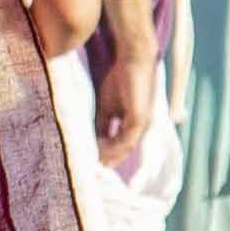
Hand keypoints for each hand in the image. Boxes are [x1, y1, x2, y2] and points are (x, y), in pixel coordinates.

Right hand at [93, 50, 155, 165]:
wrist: (134, 58)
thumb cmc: (122, 78)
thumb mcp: (107, 105)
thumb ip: (103, 123)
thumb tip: (93, 139)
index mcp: (132, 126)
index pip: (117, 146)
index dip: (103, 155)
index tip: (88, 163)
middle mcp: (139, 129)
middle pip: (121, 152)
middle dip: (105, 161)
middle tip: (88, 172)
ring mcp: (142, 125)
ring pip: (124, 149)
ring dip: (108, 158)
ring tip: (92, 166)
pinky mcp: (140, 119)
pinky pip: (127, 140)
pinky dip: (114, 148)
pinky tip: (101, 153)